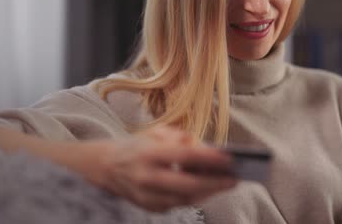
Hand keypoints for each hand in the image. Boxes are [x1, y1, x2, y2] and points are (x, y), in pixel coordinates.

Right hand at [90, 126, 235, 211]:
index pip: (185, 156)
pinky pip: (177, 205)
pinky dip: (194, 197)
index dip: (209, 158)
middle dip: (214, 183)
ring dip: (208, 192)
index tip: (230, 158)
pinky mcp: (149, 207)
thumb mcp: (155, 132)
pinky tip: (208, 190)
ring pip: (185, 199)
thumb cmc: (138, 146)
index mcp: (148, 154)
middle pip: (187, 185)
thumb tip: (203, 148)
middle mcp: (146, 177)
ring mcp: (146, 196)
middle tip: (234, 178)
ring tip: (225, 184)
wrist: (106, 166)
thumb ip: (179, 137)